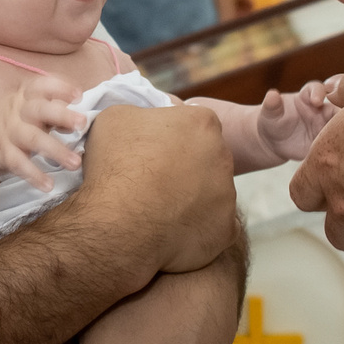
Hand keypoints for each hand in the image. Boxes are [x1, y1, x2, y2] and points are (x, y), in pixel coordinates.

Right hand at [0, 75, 84, 191]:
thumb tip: (80, 121)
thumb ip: (55, 111)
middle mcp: (18, 111)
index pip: (42, 85)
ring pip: (33, 139)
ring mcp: (10, 132)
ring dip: (56, 150)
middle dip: (62, 115)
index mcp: (26, 96)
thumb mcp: (30, 107)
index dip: (60, 88)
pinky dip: (34, 175)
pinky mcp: (2, 154)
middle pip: (40, 110)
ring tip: (76, 163)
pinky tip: (49, 185)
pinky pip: (19, 164)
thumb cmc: (14, 119)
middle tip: (83, 123)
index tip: (78, 95)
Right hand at [76, 102, 238, 275]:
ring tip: (158, 208)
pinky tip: (171, 229)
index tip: (150, 149)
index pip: (191, 122)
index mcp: (202, 122)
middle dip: (184, 165)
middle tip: (153, 179)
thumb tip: (143, 122)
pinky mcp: (226, 229)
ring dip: (190, 197)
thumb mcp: (115, 118)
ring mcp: (228, 195)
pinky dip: (196, 227)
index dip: (168, 136)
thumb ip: (139, 113)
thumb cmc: (116, 166)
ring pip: (210, 192)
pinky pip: (214, 225)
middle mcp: (223, 156)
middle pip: (205, 157)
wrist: (120, 226)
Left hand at [254, 87, 336, 162]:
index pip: (318, 89)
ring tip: (343, 138)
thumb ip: (272, 104)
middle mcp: (322, 109)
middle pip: (338, 105)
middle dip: (342, 110)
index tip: (316, 101)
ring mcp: (328, 126)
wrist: (274, 141)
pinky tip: (340, 153)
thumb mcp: (269, 113)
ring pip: (343, 125)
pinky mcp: (329, 141)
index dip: (319, 93)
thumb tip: (271, 95)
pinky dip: (342, 147)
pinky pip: (339, 143)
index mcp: (308, 97)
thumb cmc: (273, 121)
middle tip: (341, 119)